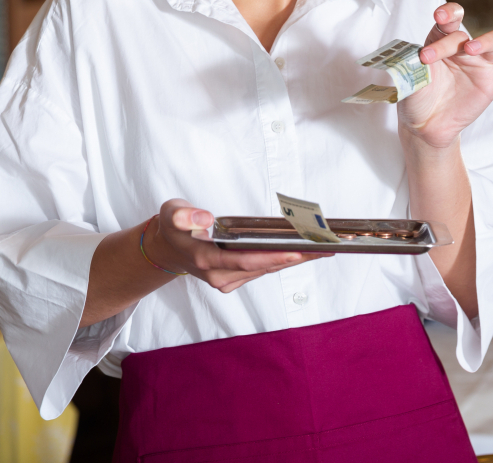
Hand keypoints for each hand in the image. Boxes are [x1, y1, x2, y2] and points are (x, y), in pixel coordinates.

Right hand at [148, 199, 319, 293]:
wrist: (168, 247)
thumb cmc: (174, 227)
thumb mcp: (171, 213)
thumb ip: (183, 215)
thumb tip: (203, 218)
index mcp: (205, 259)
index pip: (245, 260)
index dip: (272, 257)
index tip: (297, 251)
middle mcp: (219, 274)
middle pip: (263, 267)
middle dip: (295, 258)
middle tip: (325, 248)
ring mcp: (228, 279)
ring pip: (267, 270)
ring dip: (295, 260)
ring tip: (323, 249)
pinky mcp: (236, 278)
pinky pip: (264, 269)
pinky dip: (284, 260)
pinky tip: (305, 252)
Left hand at [397, 2, 492, 148]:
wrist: (427, 126)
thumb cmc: (417, 99)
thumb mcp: (409, 81)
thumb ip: (413, 67)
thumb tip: (414, 60)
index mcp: (440, 42)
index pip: (448, 22)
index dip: (447, 14)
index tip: (439, 16)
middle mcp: (461, 48)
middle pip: (463, 34)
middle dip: (446, 44)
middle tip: (429, 57)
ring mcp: (479, 63)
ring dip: (484, 41)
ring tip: (470, 49)